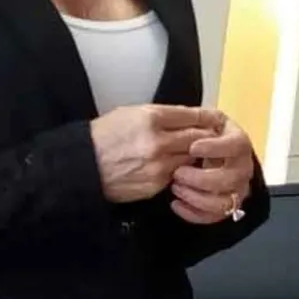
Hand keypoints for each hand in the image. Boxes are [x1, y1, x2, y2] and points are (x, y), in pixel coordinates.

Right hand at [90, 104, 225, 203]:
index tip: (215, 117)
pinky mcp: (157, 185)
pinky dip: (179, 170)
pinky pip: (177, 175)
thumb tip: (184, 118)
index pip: (191, 115)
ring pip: (191, 158)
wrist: (84, 166)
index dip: (207, 116)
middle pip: (198, 138)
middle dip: (206, 137)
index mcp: (151, 118)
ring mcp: (159, 165)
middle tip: (212, 137)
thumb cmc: (103, 136)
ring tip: (190, 152)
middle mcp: (158, 141)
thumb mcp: (129, 113)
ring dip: (194, 155)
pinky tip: (170, 166)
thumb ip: (159, 115)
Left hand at [170, 117, 254, 224]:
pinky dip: (193, 213)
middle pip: (232, 178)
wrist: (194, 154)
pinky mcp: (225, 206)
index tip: (193, 148)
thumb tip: (192, 119)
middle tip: (178, 172)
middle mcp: (242, 167)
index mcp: (237, 142)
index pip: (237, 145)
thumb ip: (195, 120)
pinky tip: (176, 203)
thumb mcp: (195, 122)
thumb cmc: (196, 135)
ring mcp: (236, 189)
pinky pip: (214, 217)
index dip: (216, 148)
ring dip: (197, 198)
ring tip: (175, 187)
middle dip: (201, 178)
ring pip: (224, 202)